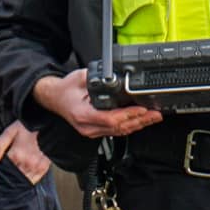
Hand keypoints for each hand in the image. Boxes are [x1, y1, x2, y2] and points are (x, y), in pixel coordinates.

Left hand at [0, 120, 50, 183]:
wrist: (47, 125)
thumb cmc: (27, 128)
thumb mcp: (10, 132)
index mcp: (16, 154)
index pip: (3, 170)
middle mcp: (26, 163)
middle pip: (12, 177)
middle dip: (7, 178)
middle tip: (2, 178)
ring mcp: (35, 166)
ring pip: (22, 181)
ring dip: (16, 182)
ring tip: (12, 179)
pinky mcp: (43, 168)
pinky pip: (33, 180)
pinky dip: (27, 182)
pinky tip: (22, 181)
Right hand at [32, 68, 162, 138]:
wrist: (54, 98)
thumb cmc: (65, 89)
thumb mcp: (80, 78)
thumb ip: (97, 79)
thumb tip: (115, 78)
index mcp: (82, 114)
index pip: (110, 119)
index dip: (128, 115)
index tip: (141, 109)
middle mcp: (87, 126)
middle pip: (118, 128)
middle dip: (139, 121)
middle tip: (155, 114)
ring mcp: (91, 131)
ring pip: (119, 132)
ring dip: (137, 125)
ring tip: (153, 118)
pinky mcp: (95, 131)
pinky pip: (115, 131)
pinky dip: (129, 127)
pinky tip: (140, 122)